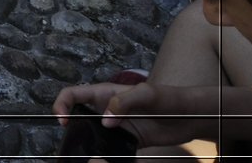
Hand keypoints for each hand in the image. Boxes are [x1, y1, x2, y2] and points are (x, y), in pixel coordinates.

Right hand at [54, 82, 237, 149]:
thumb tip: (105, 120)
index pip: (73, 94)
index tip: (64, 120)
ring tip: (84, 150)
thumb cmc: (168, 99)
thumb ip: (124, 102)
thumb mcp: (147, 94)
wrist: (190, 118)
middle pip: (77, 114)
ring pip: (91, 132)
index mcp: (105, 93)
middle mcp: (106, 109)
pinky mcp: (126, 140)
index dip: (62, 104)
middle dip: (69, 125)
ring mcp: (115, 125)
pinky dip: (102, 151)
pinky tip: (103, 157)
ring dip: (85, 140)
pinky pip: (108, 146)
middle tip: (71, 138)